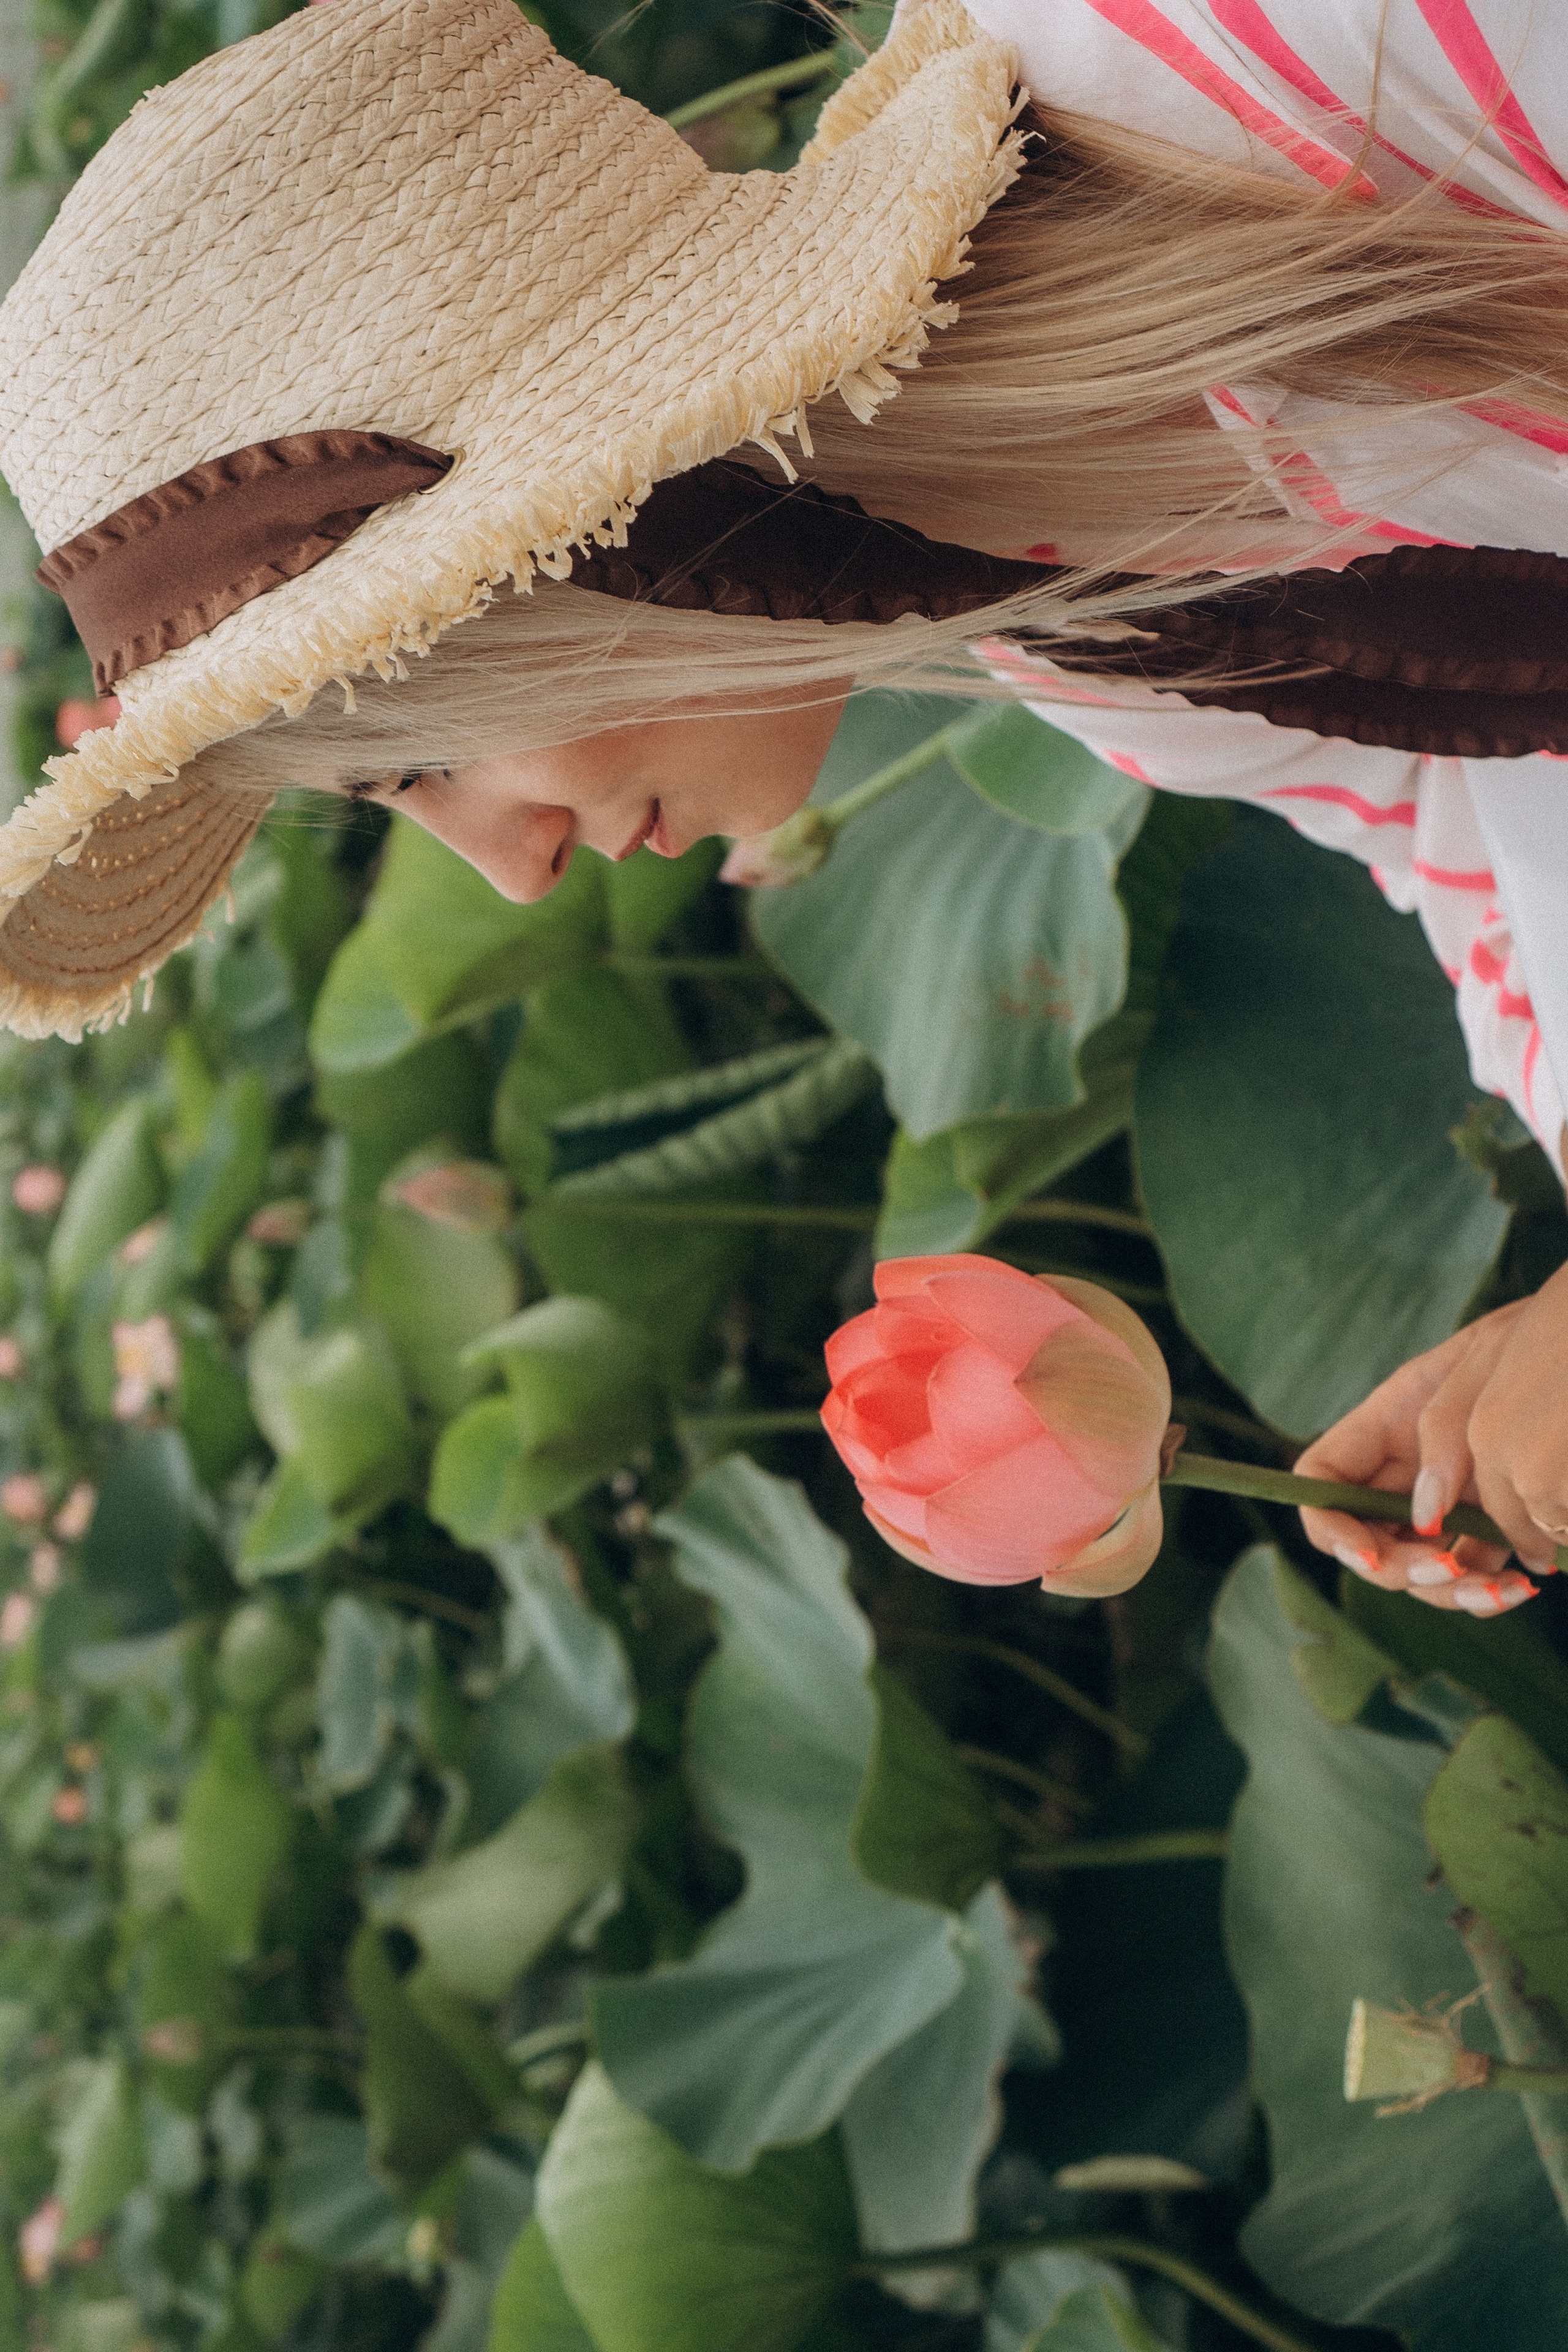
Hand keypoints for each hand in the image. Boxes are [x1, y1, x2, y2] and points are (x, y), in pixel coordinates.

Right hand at [1293, 1267, 1567, 1615]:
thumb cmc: (1531, 1340)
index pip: (1322, 1481)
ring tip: (1505, 1590)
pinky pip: (1470, 1571)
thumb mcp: (1480, 1365)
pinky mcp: (1485, 1523)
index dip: (1331, 1525)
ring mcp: (1442, 1501)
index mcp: (1383, 1426)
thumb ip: (1443, 1431)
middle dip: (1401, 1570)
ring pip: (1419, 1568)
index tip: (1370, 1555)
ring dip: (1451, 1593)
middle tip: (1452, 1571)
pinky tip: (1526, 1583)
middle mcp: (1403, 1470)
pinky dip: (1490, 1590)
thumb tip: (1425, 1517)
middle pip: (1368, 1541)